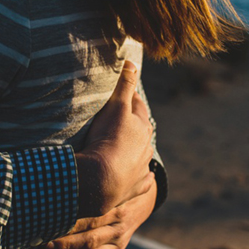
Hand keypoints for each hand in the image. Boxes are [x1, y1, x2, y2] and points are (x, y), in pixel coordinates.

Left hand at [43, 179, 156, 248]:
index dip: (70, 224)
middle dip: (67, 245)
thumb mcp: (104, 178)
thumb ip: (85, 179)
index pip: (91, 218)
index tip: (48, 227)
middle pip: (91, 238)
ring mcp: (119, 240)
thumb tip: (58, 172)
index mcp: (114, 205)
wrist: (139, 198)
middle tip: (45, 248)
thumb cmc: (110, 185)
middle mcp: (118, 225)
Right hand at [75, 60, 154, 217]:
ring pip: (144, 156)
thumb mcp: (115, 108)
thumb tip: (132, 62)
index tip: (126, 94)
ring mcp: (142, 168)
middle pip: (142, 132)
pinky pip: (142, 179)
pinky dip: (141, 176)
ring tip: (127, 148)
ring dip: (137, 151)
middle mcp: (146, 147)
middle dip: (135, 125)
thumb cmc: (108, 139)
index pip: (137, 106)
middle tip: (124, 120)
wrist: (102, 179)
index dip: (130, 99)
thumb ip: (124, 85)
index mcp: (142, 127)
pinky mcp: (136, 186)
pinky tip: (140, 175)